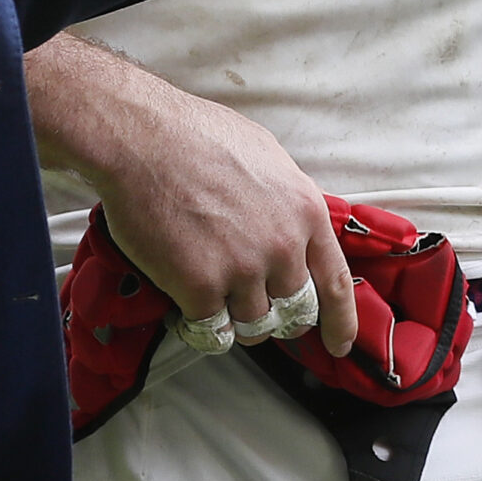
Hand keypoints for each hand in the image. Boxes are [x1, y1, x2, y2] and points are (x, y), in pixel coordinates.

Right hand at [29, 37, 357, 355]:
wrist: (142, 137)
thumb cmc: (196, 136)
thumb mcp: (266, 158)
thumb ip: (287, 203)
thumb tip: (292, 227)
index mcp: (305, 212)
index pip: (336, 284)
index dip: (340, 323)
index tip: (337, 344)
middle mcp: (282, 247)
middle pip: (294, 312)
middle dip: (277, 317)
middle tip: (255, 308)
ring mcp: (242, 270)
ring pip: (253, 326)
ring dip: (234, 318)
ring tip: (211, 293)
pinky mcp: (200, 287)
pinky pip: (212, 330)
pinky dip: (201, 325)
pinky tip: (188, 304)